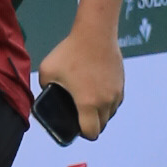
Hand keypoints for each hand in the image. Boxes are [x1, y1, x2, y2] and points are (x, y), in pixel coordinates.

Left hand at [38, 22, 126, 136]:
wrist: (95, 33)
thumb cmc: (70, 52)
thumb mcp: (47, 71)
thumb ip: (44, 88)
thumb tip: (44, 95)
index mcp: (87, 103)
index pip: (91, 133)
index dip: (83, 133)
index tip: (76, 126)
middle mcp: (105, 101)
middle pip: (102, 126)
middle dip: (92, 125)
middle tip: (80, 114)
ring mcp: (116, 93)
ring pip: (110, 113)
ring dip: (101, 114)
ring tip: (89, 102)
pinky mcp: (122, 83)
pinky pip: (116, 101)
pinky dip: (108, 102)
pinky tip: (98, 91)